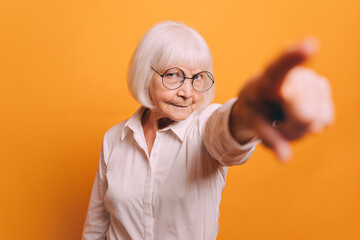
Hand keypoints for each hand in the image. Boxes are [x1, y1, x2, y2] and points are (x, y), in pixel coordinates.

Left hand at [230, 38, 333, 160]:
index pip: (280, 67)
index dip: (295, 57)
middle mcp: (294, 75)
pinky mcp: (324, 90)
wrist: (261, 98)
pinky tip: (298, 116)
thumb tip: (285, 159)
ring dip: (300, 130)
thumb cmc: (254, 107)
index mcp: (268, 79)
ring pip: (316, 121)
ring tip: (285, 119)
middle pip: (304, 116)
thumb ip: (269, 138)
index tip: (310, 45)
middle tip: (276, 124)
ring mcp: (311, 80)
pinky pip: (325, 121)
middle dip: (290, 130)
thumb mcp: (251, 123)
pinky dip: (311, 127)